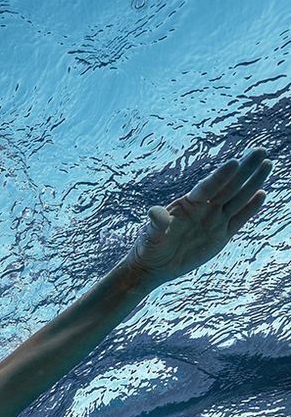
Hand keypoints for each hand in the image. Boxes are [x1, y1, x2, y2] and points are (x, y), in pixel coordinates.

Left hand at [125, 146, 272, 288]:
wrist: (155, 265)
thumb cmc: (149, 247)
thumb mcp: (150, 236)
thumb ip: (156, 224)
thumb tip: (155, 213)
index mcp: (188, 204)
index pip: (207, 187)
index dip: (220, 176)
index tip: (234, 162)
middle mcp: (204, 208)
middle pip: (228, 186)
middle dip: (244, 169)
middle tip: (259, 151)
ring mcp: (214, 220)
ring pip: (237, 199)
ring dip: (252, 183)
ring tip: (267, 164)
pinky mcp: (221, 235)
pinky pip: (239, 219)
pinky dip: (250, 208)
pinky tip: (262, 193)